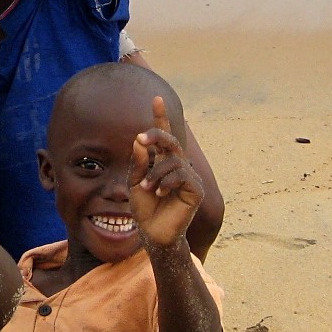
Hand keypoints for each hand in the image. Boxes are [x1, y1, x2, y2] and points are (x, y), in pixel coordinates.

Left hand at [128, 97, 201, 249]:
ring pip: (173, 160)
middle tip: (141, 138)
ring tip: (148, 188)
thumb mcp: (135, 182)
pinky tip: (160, 194)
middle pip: (170, 140)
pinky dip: (166, 182)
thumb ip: (138, 162)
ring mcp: (189, 176)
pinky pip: (182, 175)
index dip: (161, 117)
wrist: (153, 233)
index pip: (163, 135)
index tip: (156, 98)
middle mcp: (178, 165)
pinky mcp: (196, 189)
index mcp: (163, 161)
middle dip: (156, 135)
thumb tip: (140, 139)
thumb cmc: (144, 208)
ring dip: (156, 173)